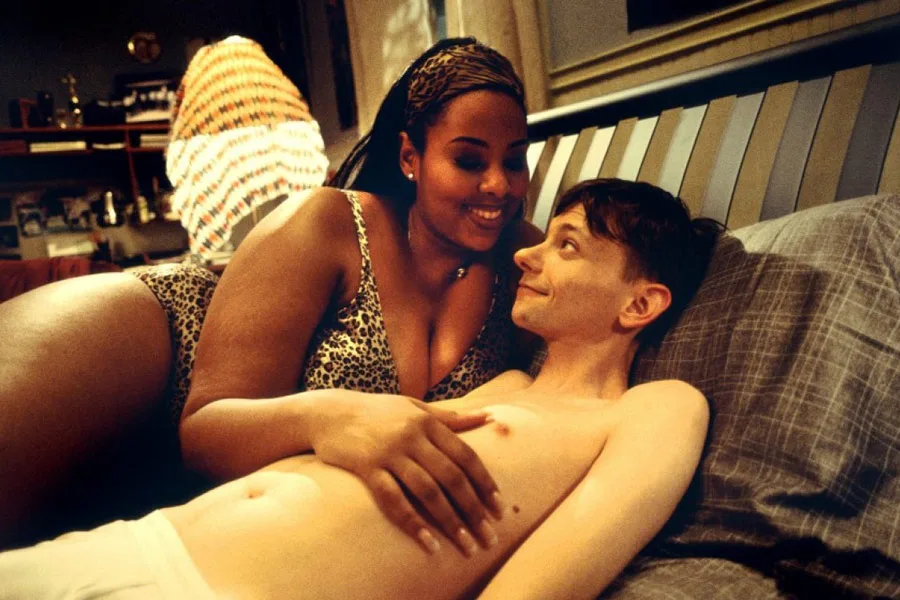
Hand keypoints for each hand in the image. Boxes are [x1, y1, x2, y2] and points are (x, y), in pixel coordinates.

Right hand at [309, 393, 503, 555]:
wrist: (329, 412)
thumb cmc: (377, 411)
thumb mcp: (415, 407)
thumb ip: (451, 417)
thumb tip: (488, 416)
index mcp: (428, 421)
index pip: (465, 456)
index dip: (485, 483)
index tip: (500, 508)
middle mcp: (412, 435)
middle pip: (452, 477)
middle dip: (474, 510)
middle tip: (489, 536)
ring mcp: (390, 452)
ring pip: (427, 491)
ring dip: (450, 521)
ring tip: (466, 545)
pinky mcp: (367, 467)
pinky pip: (393, 499)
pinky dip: (413, 523)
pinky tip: (428, 543)